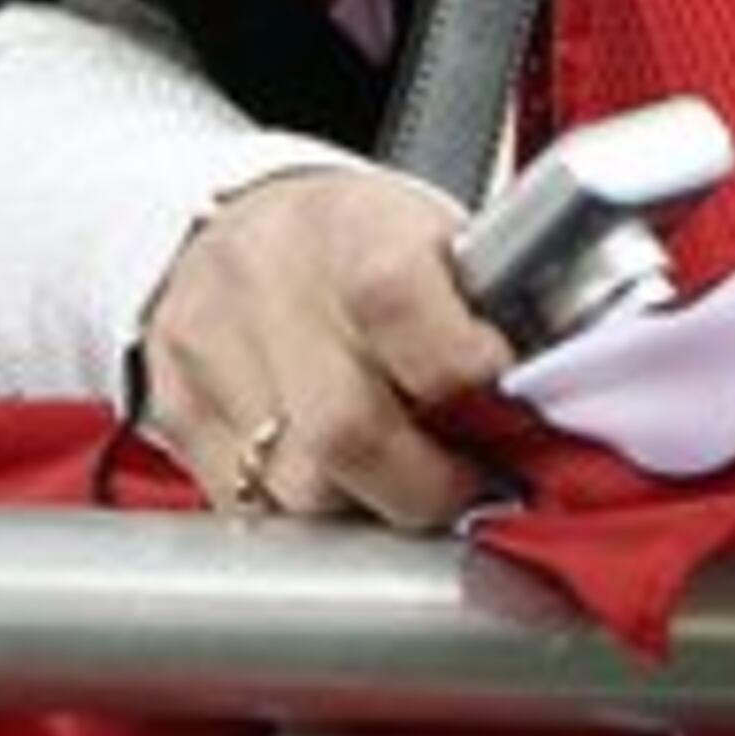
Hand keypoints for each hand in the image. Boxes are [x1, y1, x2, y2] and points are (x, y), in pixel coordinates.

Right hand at [135, 164, 512, 529]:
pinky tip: (342, 479)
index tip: (515, 412)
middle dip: (426, 483)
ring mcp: (208, 346)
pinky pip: (249, 506)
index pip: (398, 299)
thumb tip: (560, 391)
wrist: (244, 222)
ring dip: (370, 505)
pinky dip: (310, 514)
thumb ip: (493, 307)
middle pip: (345, 428)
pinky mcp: (175, 408)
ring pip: (296, 489)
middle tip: (472, 484)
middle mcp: (268, 278)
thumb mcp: (440, 235)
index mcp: (354, 221)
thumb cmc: (370, 241)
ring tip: (408, 476)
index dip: (465, 373)